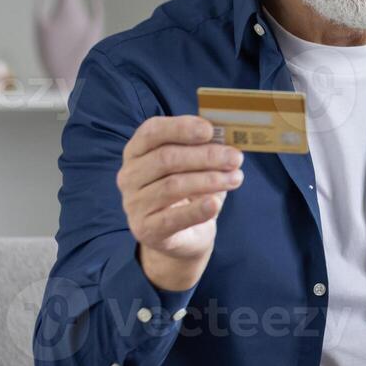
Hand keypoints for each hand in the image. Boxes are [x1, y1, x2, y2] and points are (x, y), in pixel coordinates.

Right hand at [117, 116, 243, 291]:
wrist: (183, 237)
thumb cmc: (190, 193)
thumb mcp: (196, 167)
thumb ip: (205, 150)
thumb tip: (227, 141)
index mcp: (137, 152)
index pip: (151, 131)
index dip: (180, 128)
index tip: (210, 130)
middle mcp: (129, 176)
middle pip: (166, 158)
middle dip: (206, 156)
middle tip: (236, 157)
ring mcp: (134, 204)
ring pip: (173, 185)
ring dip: (210, 180)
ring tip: (236, 178)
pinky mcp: (146, 230)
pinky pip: (172, 218)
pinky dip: (196, 210)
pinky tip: (215, 204)